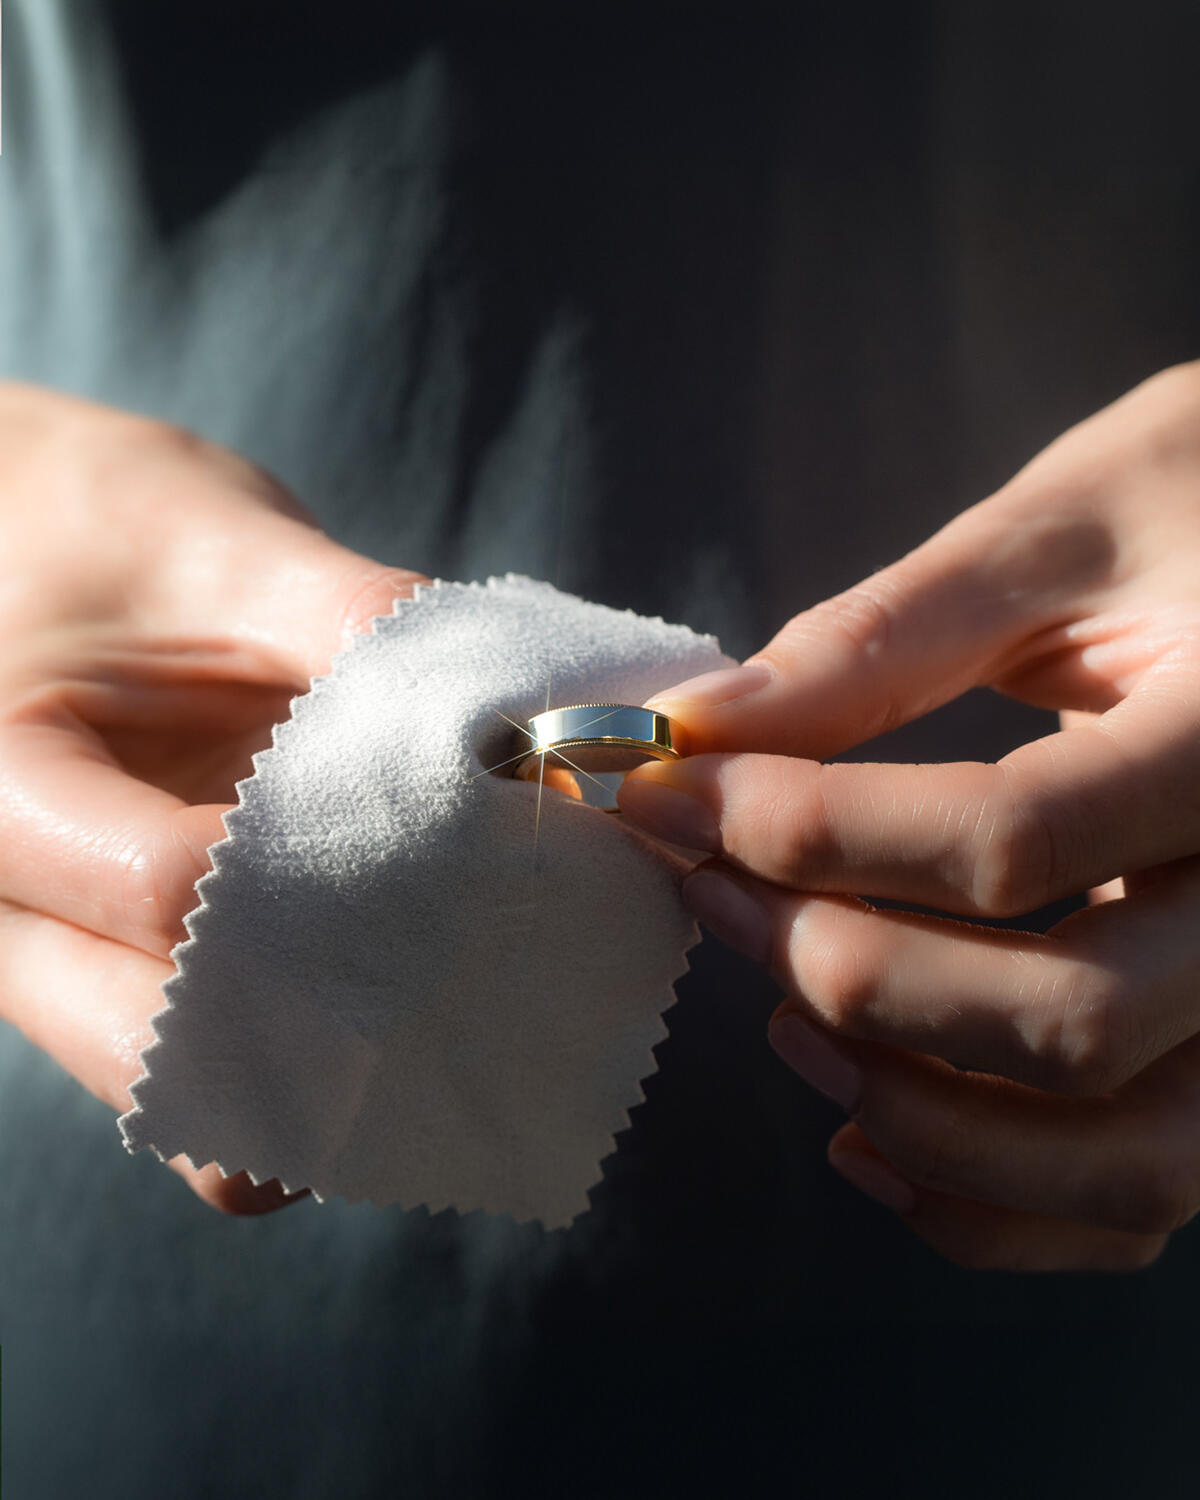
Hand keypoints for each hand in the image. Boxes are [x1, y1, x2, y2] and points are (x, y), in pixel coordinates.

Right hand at [0, 383, 422, 1211]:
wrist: (18, 547)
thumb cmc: (96, 530)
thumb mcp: (216, 544)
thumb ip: (361, 628)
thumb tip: (525, 730)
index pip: (181, 893)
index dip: (355, 872)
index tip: (494, 826)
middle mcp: (15, 929)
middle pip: (191, 1072)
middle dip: (355, 1024)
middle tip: (494, 948)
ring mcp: (74, 979)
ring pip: (217, 1121)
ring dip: (350, 1077)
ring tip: (469, 978)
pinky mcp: (137, 990)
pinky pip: (238, 1095)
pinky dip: (336, 1072)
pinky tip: (426, 983)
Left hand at [620, 361, 1199, 1271]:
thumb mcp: (1068, 527)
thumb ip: (885, 638)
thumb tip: (696, 728)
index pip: (1012, 842)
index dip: (806, 831)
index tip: (671, 793)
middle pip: (1067, 1020)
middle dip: (845, 967)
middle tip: (714, 893)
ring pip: (1124, 1156)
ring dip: (919, 1113)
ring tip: (784, 1022)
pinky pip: (1148, 1201)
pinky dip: (997, 1204)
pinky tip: (868, 1130)